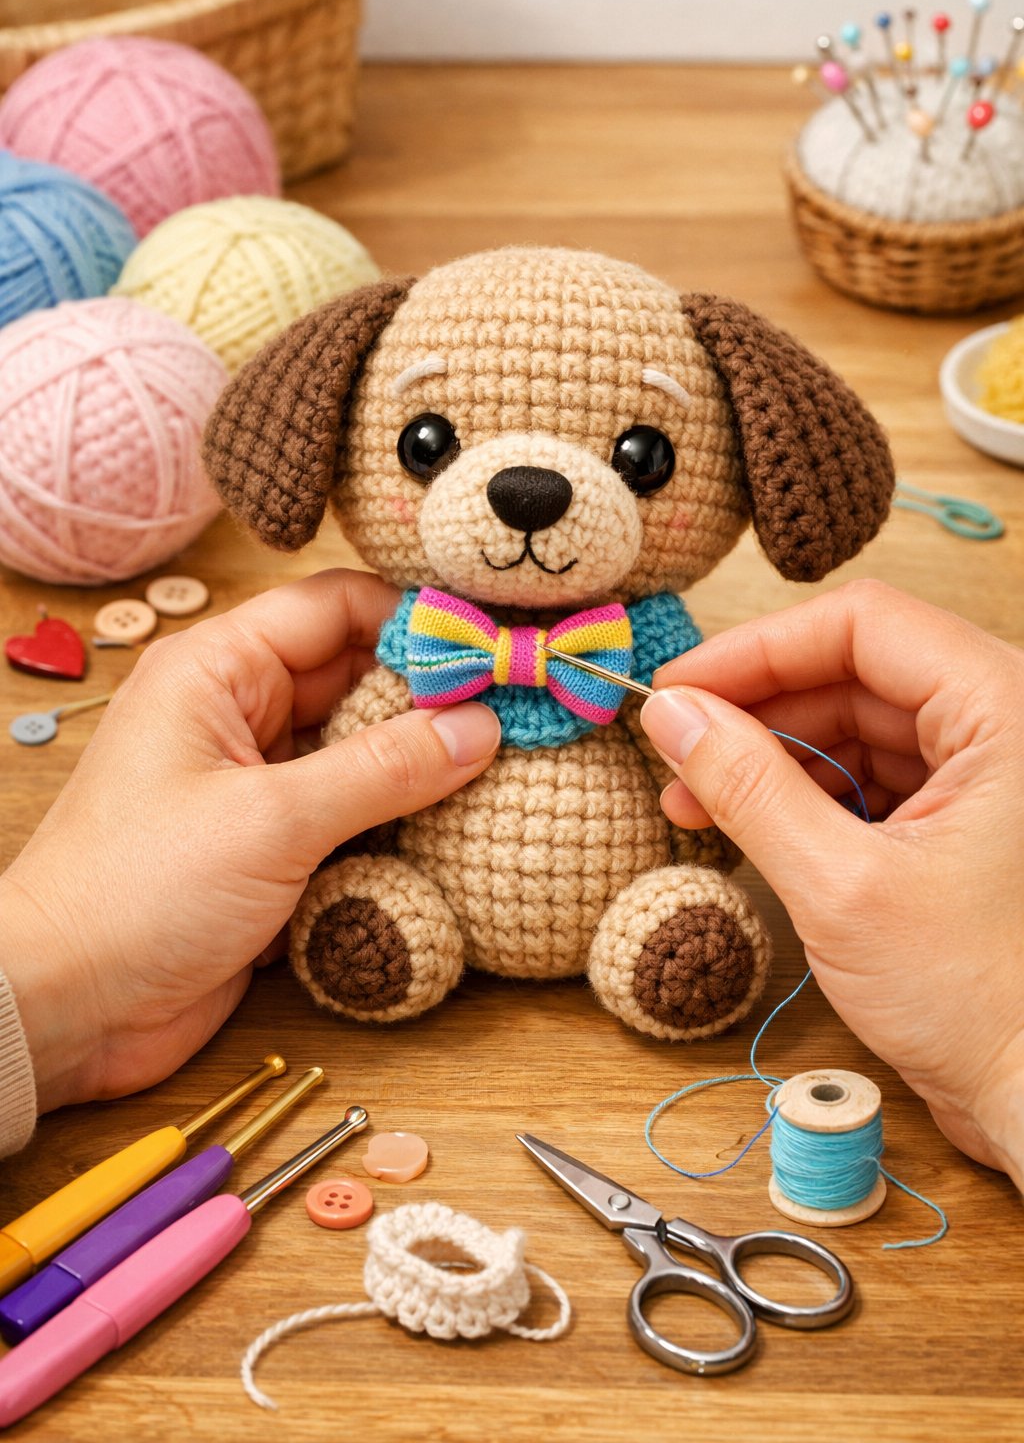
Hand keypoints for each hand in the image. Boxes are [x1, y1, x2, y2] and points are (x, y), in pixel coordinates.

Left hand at [0, 571, 500, 1112]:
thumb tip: (479, 726)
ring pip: (359, 748)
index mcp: (217, 671)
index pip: (334, 608)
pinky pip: (352, 813)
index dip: (415, 619)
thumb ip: (384, 769)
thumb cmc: (137, 892)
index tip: (494, 646)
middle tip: (519, 710)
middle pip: (355, 677)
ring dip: (422, 762)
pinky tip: (459, 828)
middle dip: (432, 694)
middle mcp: (237, 716)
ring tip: (509, 767)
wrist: (69, 1008)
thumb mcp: (273, 821)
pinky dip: (399, 819)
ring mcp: (256, 784)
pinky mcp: (272, 848)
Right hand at [640, 579, 1023, 1190]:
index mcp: (1006, 713)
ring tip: (695, 803)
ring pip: (854, 725)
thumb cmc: (984, 1003)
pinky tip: (747, 827)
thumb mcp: (840, 886)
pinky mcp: (958, 824)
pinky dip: (803, 797)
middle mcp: (1001, 729)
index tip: (680, 689)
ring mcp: (982, 777)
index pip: (864, 626)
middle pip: (853, 671)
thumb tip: (674, 715)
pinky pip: (868, 777)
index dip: (758, 650)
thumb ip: (748, 787)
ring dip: (769, 758)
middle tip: (673, 751)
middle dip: (754, 711)